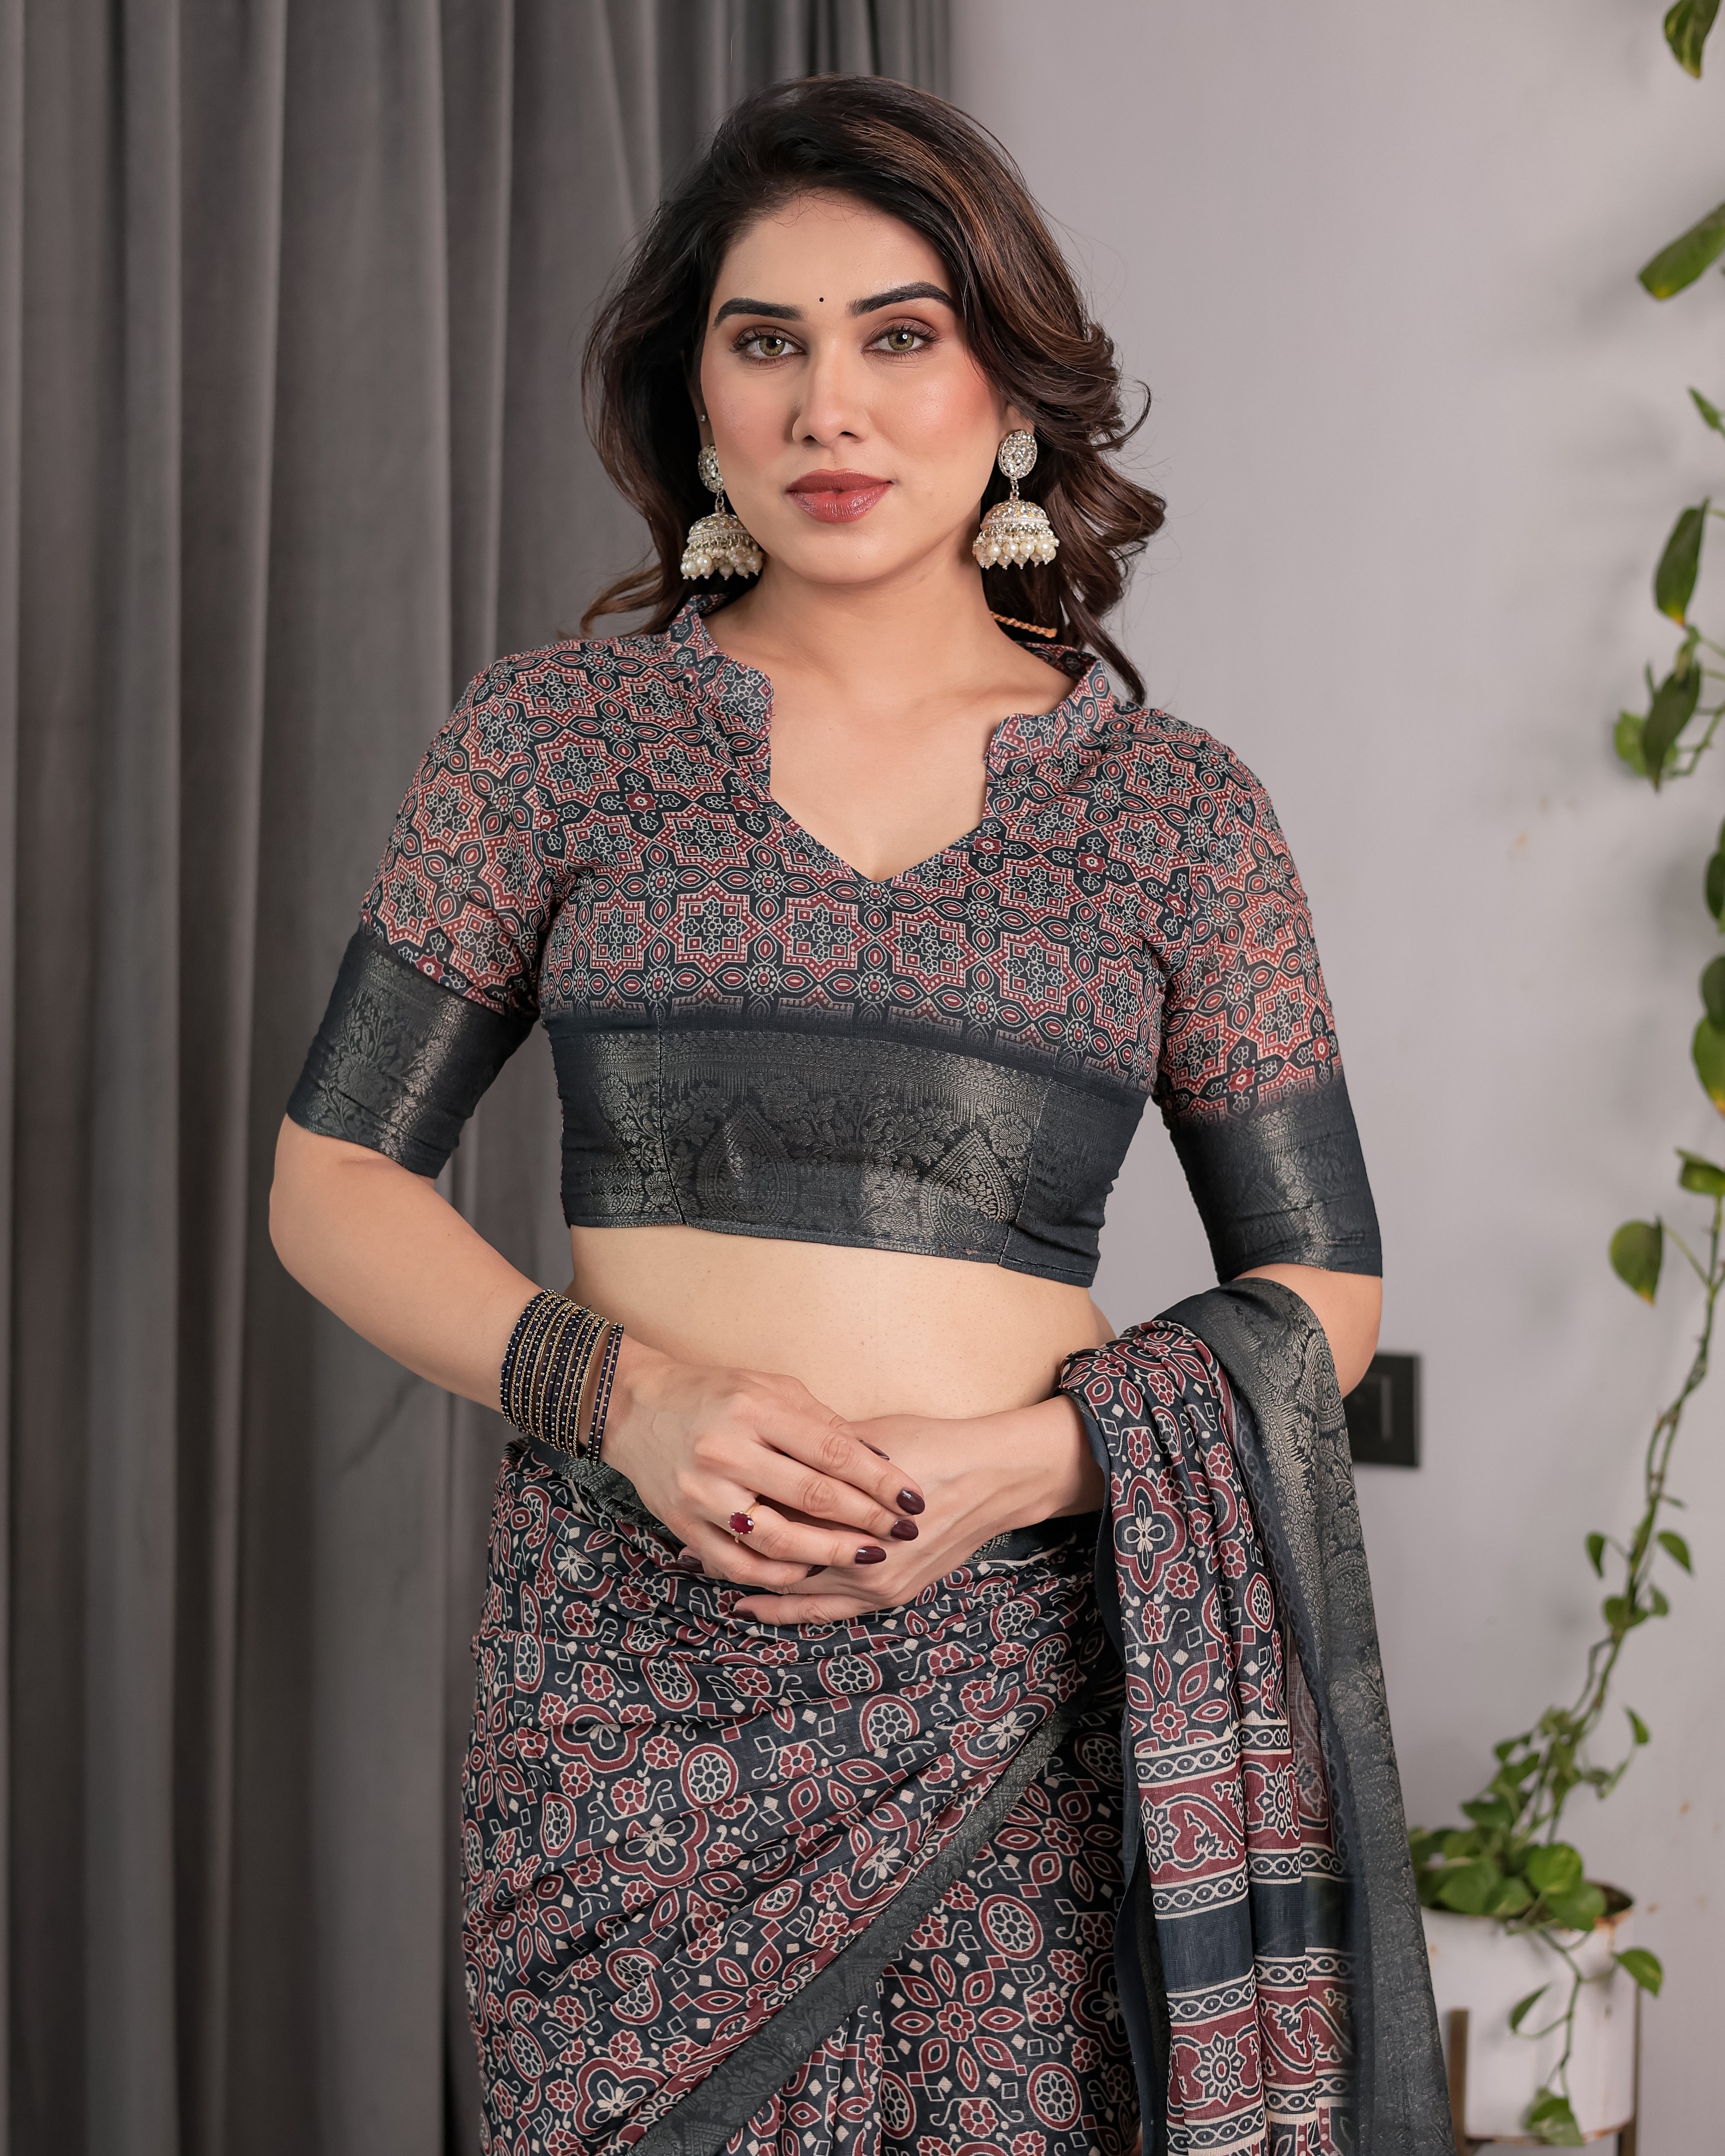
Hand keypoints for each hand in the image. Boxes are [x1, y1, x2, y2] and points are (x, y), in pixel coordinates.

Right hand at [600, 1337, 925, 1592]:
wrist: (636, 1409)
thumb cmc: (717, 1394)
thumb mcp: (773, 1389)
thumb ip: (822, 1423)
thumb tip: (878, 1461)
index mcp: (755, 1410)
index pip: (832, 1450)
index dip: (879, 1479)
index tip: (913, 1498)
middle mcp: (726, 1452)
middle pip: (811, 1496)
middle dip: (866, 1519)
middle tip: (902, 1532)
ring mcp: (702, 1493)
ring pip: (777, 1540)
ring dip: (828, 1555)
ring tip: (865, 1556)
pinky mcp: (684, 1524)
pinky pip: (737, 1564)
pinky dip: (777, 1575)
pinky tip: (809, 1572)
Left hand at [733, 1394, 1100, 1624]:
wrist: (996, 1477)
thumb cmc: (933, 1446)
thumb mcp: (871, 1438)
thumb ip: (819, 1449)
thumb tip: (771, 1445)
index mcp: (851, 1511)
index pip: (783, 1517)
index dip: (741, 1509)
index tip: (703, 1499)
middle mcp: (862, 1558)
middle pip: (785, 1559)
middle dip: (741, 1552)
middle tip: (693, 1544)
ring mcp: (877, 1585)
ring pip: (800, 1592)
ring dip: (758, 1584)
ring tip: (711, 1577)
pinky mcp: (891, 1596)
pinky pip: (827, 1611)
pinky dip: (790, 1609)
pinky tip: (756, 1603)